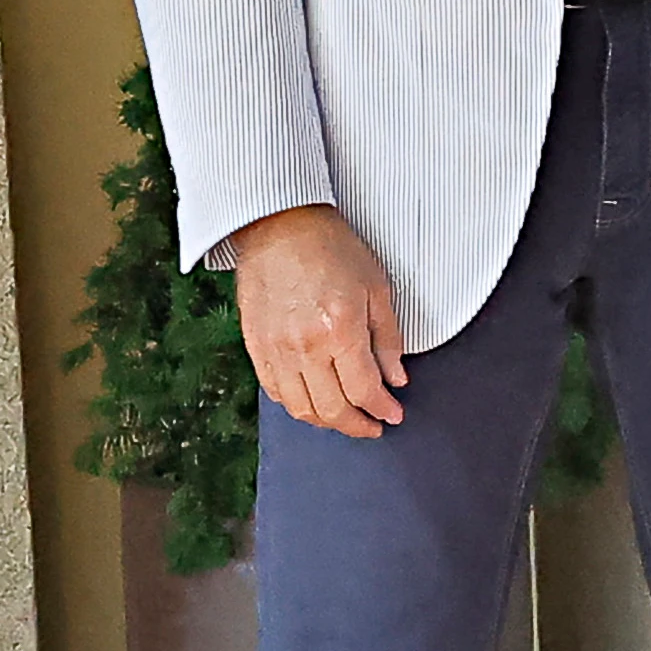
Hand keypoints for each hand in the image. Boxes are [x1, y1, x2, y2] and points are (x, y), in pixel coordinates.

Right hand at [230, 205, 405, 436]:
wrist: (278, 225)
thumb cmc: (330, 248)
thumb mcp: (376, 287)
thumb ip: (388, 339)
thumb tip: (395, 378)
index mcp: (340, 330)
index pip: (365, 391)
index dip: (383, 409)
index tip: (393, 414)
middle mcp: (305, 346)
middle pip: (333, 410)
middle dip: (358, 426)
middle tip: (372, 425)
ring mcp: (276, 349)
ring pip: (301, 408)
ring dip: (327, 422)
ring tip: (345, 418)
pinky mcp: (255, 345)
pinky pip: (275, 392)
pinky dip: (296, 405)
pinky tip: (313, 400)